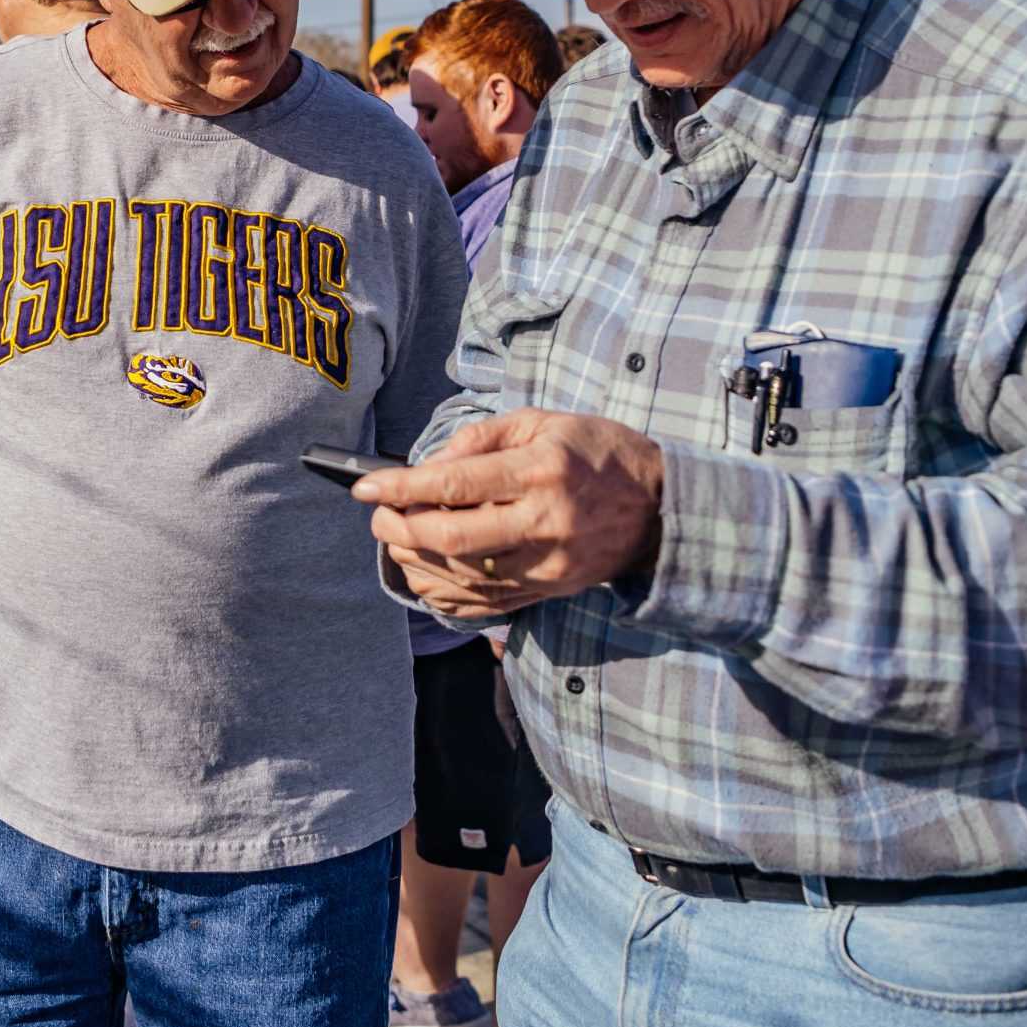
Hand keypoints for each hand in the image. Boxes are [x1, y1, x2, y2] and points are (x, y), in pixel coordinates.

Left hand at [353, 409, 665, 620]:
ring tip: (396, 538)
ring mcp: (548, 564)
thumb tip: (429, 465)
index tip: (366, 487)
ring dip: (416, 560)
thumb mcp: (542, 422)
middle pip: (453, 537)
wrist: (660, 508)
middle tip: (378, 516)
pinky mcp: (549, 590)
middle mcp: (544, 522)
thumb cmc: (596, 452)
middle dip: (401, 529)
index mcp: (541, 471)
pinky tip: (423, 573)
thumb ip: (481, 438)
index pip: (455, 483)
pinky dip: (444, 592)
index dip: (401, 487)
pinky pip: (484, 603)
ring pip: (463, 575)